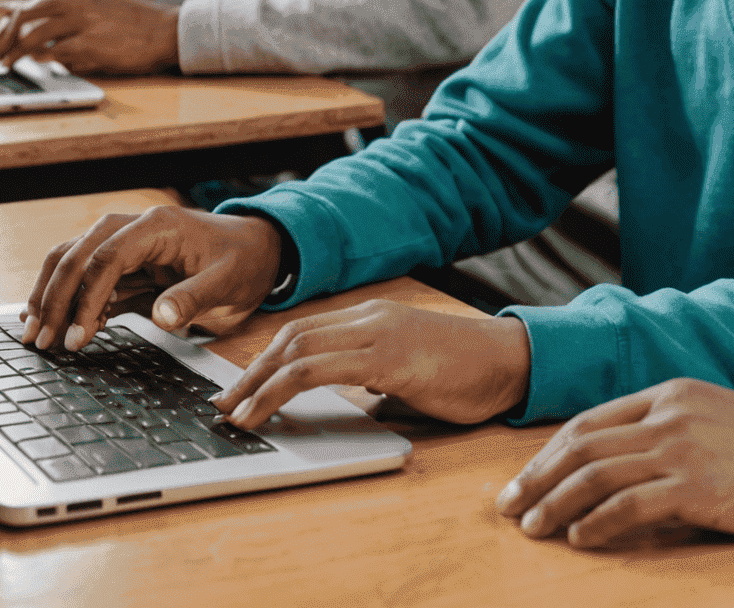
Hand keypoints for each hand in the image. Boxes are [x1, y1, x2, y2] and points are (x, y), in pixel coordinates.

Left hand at [0, 0, 177, 73]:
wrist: (170, 31)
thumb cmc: (142, 19)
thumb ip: (83, 1)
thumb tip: (57, 12)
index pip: (35, 2)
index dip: (12, 20)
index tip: (0, 35)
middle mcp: (80, 5)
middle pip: (27, 16)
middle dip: (4, 36)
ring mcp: (84, 25)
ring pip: (35, 37)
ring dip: (15, 53)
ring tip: (6, 64)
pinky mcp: (92, 46)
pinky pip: (56, 54)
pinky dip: (42, 60)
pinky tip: (37, 64)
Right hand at [23, 206, 283, 351]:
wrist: (258, 251)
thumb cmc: (244, 260)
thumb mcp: (228, 280)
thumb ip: (194, 297)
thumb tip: (162, 316)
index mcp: (158, 226)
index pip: (107, 256)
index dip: (86, 296)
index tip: (76, 335)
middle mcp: (136, 229)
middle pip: (78, 255)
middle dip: (54, 297)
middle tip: (41, 340)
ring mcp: (128, 245)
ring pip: (74, 263)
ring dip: (52, 297)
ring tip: (37, 336)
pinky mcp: (128, 267)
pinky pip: (89, 280)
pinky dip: (70, 302)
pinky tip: (60, 328)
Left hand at [210, 300, 530, 428]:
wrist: (510, 363)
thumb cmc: (467, 372)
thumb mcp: (410, 375)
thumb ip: (378, 382)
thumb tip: (354, 404)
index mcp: (375, 318)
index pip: (305, 330)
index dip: (265, 359)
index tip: (240, 389)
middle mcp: (370, 318)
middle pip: (291, 336)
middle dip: (249, 373)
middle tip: (223, 405)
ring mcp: (378, 333)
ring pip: (297, 350)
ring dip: (257, 385)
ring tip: (235, 415)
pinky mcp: (386, 357)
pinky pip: (318, 370)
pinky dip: (281, 391)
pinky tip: (266, 412)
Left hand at [496, 380, 733, 548]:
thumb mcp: (712, 420)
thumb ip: (667, 431)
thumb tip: (617, 467)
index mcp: (670, 393)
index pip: (591, 420)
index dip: (550, 452)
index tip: (524, 478)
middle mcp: (670, 414)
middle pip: (583, 445)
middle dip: (537, 476)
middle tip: (507, 506)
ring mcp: (683, 448)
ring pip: (597, 474)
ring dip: (555, 502)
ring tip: (532, 527)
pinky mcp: (698, 486)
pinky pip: (630, 506)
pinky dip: (596, 523)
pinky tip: (579, 538)